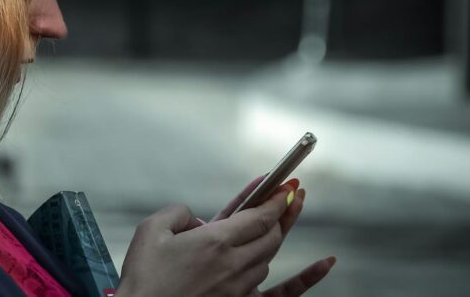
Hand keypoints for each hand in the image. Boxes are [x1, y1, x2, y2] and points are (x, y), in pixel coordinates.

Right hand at [116, 181, 335, 296]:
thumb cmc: (142, 277)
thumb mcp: (151, 229)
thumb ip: (179, 212)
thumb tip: (197, 220)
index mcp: (215, 242)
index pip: (259, 215)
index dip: (275, 197)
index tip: (286, 184)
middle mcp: (233, 264)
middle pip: (271, 235)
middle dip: (281, 212)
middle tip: (288, 194)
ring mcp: (239, 288)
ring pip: (268, 258)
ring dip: (272, 237)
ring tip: (274, 221)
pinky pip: (282, 294)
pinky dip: (308, 278)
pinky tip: (327, 263)